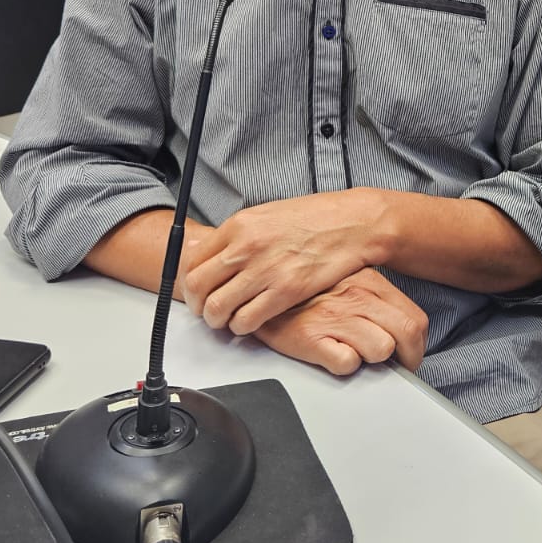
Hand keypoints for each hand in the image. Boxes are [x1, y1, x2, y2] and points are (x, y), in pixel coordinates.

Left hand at [182, 190, 387, 334]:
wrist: (351, 223)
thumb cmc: (313, 218)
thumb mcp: (265, 215)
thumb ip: (235, 236)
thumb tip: (206, 253)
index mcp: (239, 225)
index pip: (193, 260)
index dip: (190, 282)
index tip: (197, 291)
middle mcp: (246, 247)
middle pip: (198, 286)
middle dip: (198, 305)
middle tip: (207, 310)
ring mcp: (265, 270)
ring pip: (218, 308)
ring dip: (218, 320)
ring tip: (228, 320)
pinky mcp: (286, 291)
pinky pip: (247, 320)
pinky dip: (242, 327)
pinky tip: (250, 322)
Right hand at [252, 269, 427, 374]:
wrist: (259, 285)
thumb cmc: (307, 288)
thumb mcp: (349, 280)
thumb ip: (375, 299)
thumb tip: (400, 327)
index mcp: (370, 283)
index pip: (415, 319)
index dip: (418, 345)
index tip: (410, 355)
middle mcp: (357, 298)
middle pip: (407, 334)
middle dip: (407, 359)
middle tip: (397, 368)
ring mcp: (335, 317)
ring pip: (381, 348)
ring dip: (373, 360)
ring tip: (357, 354)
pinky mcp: (311, 337)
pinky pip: (346, 362)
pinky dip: (344, 365)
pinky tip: (334, 356)